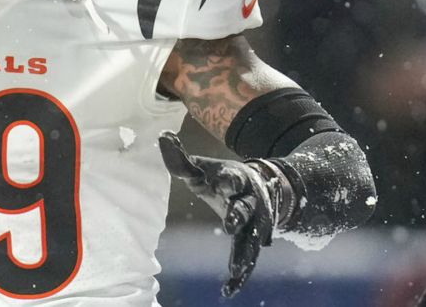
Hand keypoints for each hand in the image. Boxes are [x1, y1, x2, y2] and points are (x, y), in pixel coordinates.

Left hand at [159, 132, 281, 297]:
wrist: (263, 187)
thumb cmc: (223, 179)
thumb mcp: (203, 169)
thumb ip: (181, 160)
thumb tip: (162, 136)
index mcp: (236, 179)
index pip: (232, 178)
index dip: (227, 180)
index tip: (222, 182)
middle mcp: (249, 201)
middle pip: (245, 208)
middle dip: (238, 214)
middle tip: (229, 223)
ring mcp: (255, 223)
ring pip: (251, 238)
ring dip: (245, 252)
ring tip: (236, 268)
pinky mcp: (254, 240)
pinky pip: (249, 258)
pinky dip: (241, 274)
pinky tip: (230, 289)